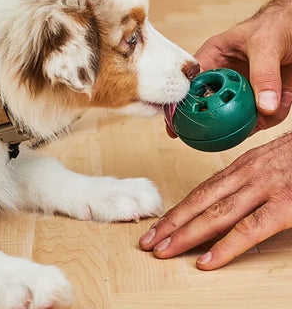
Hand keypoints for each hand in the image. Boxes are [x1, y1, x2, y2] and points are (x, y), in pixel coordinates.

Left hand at [139, 132, 291, 268]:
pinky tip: (206, 262)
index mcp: (240, 167)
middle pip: (199, 203)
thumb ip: (245, 182)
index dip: (177, 210)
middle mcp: (245, 176)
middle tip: (148, 243)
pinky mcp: (285, 206)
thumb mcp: (267, 165)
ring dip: (186, 235)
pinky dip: (225, 247)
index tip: (158, 226)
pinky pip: (249, 229)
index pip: (200, 191)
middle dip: (171, 224)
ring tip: (164, 251)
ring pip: (216, 215)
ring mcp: (264, 189)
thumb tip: (225, 201)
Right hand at [166, 9, 291, 136]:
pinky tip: (286, 99)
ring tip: (270, 111)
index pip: (189, 84)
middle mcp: (224, 75)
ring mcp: (242, 88)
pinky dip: (274, 115)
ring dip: (254, 120)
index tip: (176, 126)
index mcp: (213, 57)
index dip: (179, 106)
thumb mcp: (266, 44)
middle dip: (219, 121)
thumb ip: (263, 74)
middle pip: (210, 106)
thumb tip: (263, 108)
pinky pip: (262, 116)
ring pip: (237, 116)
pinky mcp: (262, 96)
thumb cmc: (280, 24)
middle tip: (227, 133)